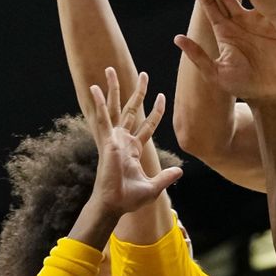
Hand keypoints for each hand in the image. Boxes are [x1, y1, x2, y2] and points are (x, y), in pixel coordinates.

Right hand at [88, 68, 181, 216]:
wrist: (115, 205)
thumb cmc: (129, 199)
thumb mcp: (154, 186)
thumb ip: (166, 177)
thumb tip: (180, 171)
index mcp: (134, 148)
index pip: (148, 124)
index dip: (156, 111)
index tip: (162, 96)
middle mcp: (123, 140)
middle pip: (132, 110)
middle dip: (138, 91)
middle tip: (143, 74)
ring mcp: (114, 139)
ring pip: (115, 108)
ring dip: (113, 89)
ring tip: (110, 69)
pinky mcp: (107, 142)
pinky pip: (103, 119)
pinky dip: (99, 104)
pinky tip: (95, 88)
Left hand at [174, 0, 275, 102]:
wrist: (268, 93)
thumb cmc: (240, 86)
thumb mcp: (216, 73)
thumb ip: (198, 55)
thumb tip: (178, 38)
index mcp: (224, 31)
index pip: (210, 5)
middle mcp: (239, 22)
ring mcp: (257, 22)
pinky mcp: (273, 25)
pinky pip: (270, 4)